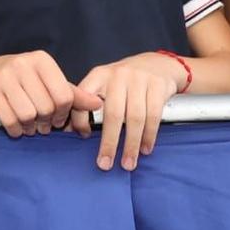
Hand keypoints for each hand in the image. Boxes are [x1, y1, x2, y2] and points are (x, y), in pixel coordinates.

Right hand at [0, 51, 101, 138]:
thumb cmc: (22, 79)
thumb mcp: (47, 80)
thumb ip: (72, 94)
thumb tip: (98, 104)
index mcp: (41, 60)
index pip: (64, 96)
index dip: (63, 113)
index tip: (58, 118)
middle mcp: (23, 64)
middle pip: (46, 107)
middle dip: (46, 122)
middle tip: (43, 124)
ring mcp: (4, 76)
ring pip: (28, 115)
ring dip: (31, 128)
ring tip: (30, 126)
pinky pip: (9, 119)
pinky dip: (16, 130)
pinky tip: (17, 128)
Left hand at [75, 53, 189, 170]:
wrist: (157, 64)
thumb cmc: (125, 82)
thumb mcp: (105, 84)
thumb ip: (90, 104)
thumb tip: (71, 131)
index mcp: (99, 75)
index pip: (84, 98)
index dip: (81, 119)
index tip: (82, 137)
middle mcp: (118, 75)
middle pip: (113, 114)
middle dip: (109, 143)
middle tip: (105, 165)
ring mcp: (140, 79)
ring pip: (135, 118)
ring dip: (131, 145)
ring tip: (128, 163)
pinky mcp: (158, 85)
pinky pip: (153, 115)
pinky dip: (149, 136)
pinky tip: (145, 149)